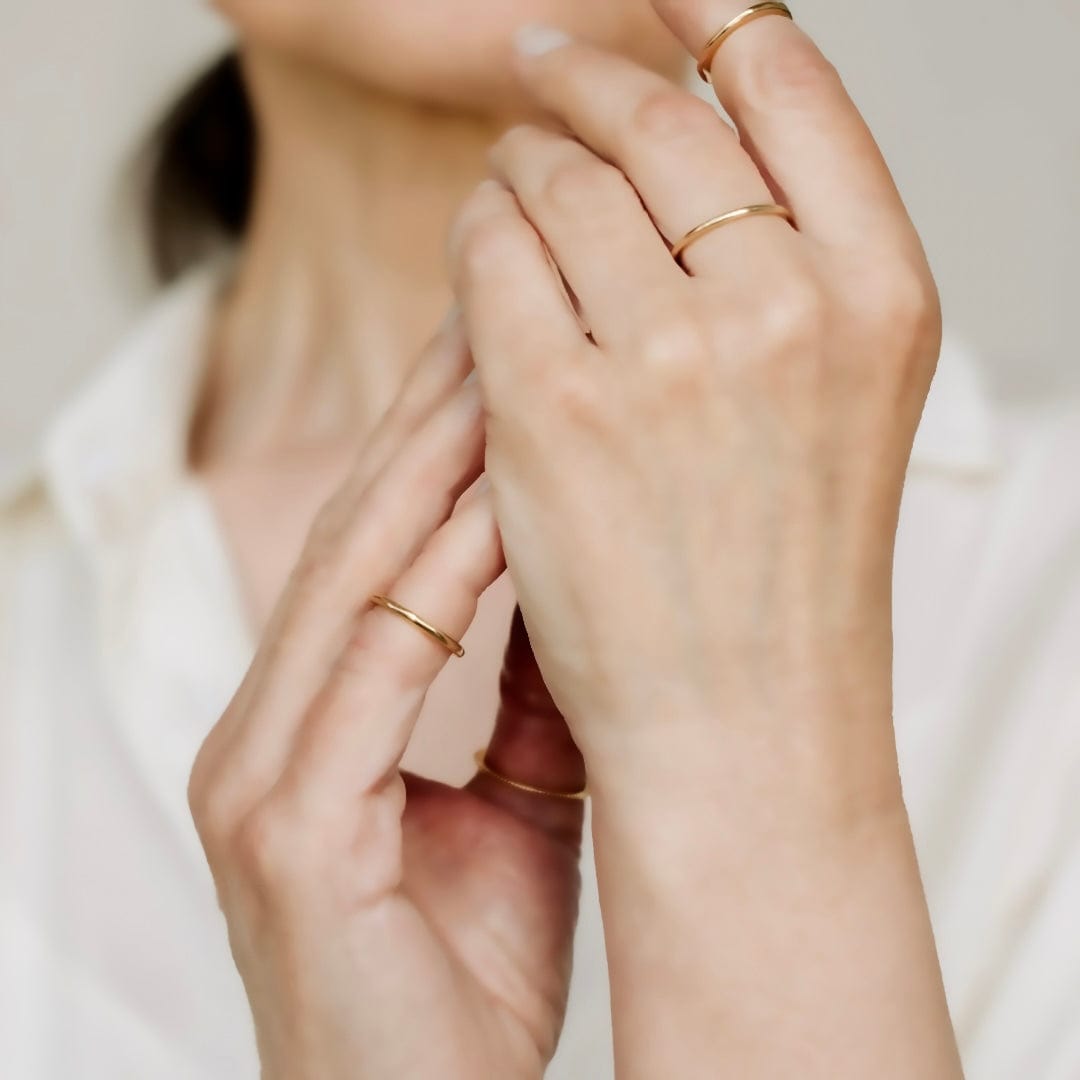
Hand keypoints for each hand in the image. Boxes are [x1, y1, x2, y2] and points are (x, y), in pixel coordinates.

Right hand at [188, 312, 585, 1079]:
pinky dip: (438, 578)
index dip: (436, 445)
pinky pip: (373, 669)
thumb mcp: (510, 818)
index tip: (509, 359)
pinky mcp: (289, 832)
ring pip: (352, 577)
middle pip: (353, 533)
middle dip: (429, 417)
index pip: (374, 547)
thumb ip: (524, 698)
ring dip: (433, 467)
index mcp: (307, 723)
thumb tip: (572, 584)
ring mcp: (260, 776)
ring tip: (507, 364)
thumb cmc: (465, 984)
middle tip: (502, 311)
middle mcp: (264, 729)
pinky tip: (501, 501)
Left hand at [449, 11, 940, 799]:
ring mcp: (668, 357)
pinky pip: (490, 253)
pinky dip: (476, 234)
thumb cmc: (784, 574)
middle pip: (657, 111)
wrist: (741, 722)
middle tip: (542, 71)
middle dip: (585, 79)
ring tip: (513, 184)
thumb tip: (675, 130)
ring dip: (522, 161)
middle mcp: (787, 307)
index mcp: (880, 292)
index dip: (708, 7)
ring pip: (557, 174)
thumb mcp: (837, 397)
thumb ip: (783, 258)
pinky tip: (482, 251)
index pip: (785, 76)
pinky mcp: (553, 409)